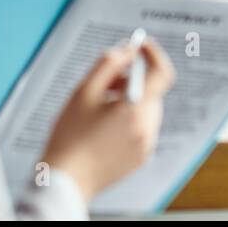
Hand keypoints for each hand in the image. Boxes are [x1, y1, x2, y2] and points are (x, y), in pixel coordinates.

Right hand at [40, 37, 174, 200]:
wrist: (66, 181)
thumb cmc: (70, 134)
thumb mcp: (84, 91)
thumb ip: (109, 63)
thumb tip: (128, 51)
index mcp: (136, 109)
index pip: (161, 72)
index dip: (153, 53)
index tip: (140, 45)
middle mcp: (147, 127)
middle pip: (152, 91)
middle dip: (134, 79)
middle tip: (107, 81)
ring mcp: (146, 145)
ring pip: (146, 109)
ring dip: (130, 99)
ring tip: (100, 107)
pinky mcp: (141, 157)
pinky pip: (142, 127)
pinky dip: (129, 118)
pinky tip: (103, 127)